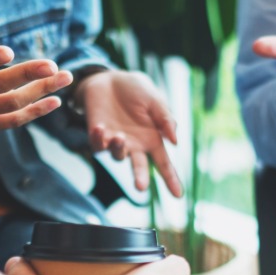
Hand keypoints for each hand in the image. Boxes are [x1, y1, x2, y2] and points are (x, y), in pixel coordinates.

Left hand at [75, 70, 182, 196]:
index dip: (171, 179)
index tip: (178, 195)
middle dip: (140, 178)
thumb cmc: (137, 90)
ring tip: (119, 137)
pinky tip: (99, 127)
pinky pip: (97, 145)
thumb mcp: (156, 100)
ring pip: (117, 156)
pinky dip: (98, 138)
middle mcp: (135, 146)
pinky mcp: (98, 136)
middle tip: (140, 187)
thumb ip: (166, 120)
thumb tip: (175, 142)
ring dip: (118, 149)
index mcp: (152, 139)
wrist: (109, 79)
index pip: (164, 164)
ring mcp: (116, 142)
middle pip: (139, 168)